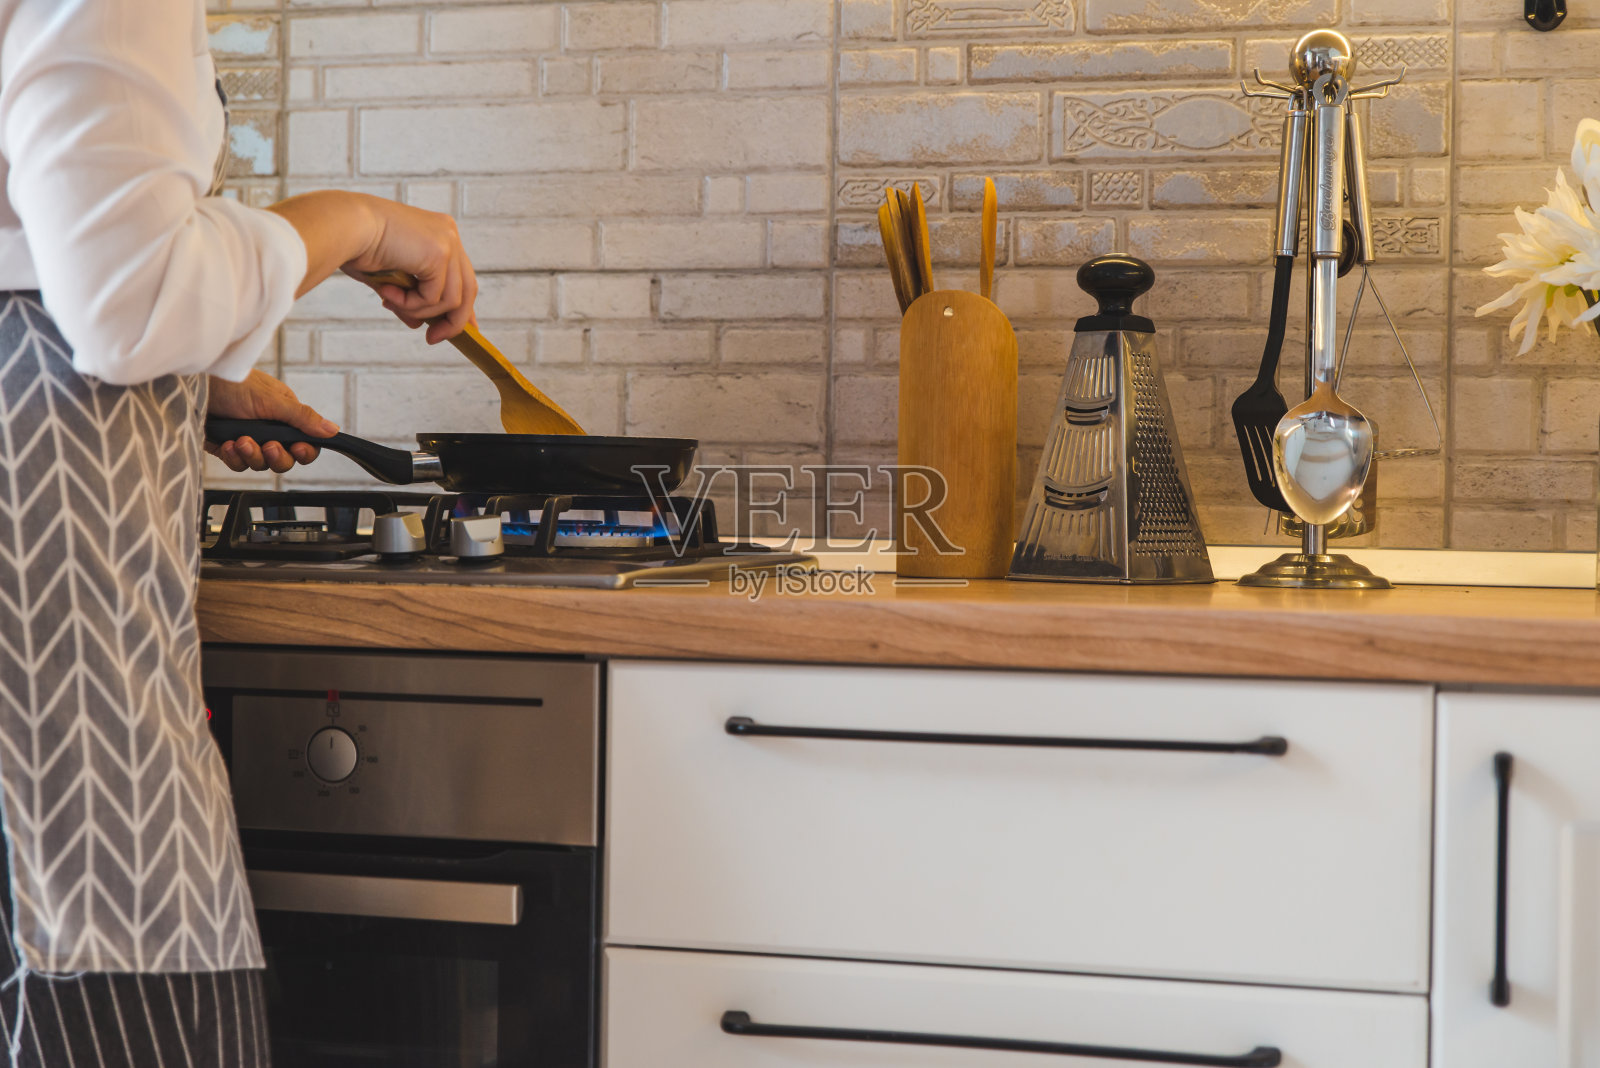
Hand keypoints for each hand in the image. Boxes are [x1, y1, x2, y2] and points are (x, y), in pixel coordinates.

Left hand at [206, 370, 337, 473]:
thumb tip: (333, 430)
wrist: (190, 386)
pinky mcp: (226, 447)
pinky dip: (234, 457)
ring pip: (260, 464)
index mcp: (284, 414)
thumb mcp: (273, 400)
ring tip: (240, 441)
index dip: (303, 451)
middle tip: (267, 446)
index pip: (305, 442)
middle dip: (276, 456)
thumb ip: (303, 418)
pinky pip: (238, 464)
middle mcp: (267, 428)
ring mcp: (246, 438)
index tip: (298, 449)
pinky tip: (227, 443)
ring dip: (252, 455)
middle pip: (284, 459)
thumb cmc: (232, 383)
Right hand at [344, 198, 477, 343]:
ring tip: (390, 302)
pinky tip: (387, 292)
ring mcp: (448, 242)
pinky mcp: (440, 253)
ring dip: (419, 310)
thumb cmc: (356, 246)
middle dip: (452, 321)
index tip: (461, 329)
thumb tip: (418, 324)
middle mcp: (449, 234)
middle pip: (468, 290)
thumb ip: (408, 298)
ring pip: (451, 299)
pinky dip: (411, 304)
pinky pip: (434, 297)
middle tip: (431, 338)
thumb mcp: (388, 278)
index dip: (464, 306)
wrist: (342, 225)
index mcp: (439, 233)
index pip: (462, 276)